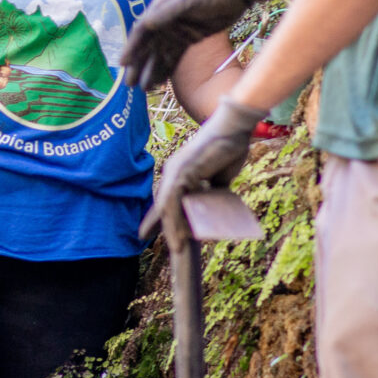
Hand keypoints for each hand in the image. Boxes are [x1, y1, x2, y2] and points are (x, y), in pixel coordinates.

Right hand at [122, 0, 278, 92]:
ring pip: (160, 53)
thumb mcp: (191, 0)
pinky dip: (167, 68)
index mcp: (161, 7)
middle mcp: (165, 19)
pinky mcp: (190, 37)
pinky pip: (174, 56)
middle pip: (147, 45)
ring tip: (144, 89)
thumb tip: (145, 24)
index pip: (142, 30)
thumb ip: (168, 12)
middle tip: (129, 84)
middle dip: (138, 64)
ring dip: (151, 70)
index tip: (123, 64)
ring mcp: (177, 29)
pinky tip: (160, 82)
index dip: (131, 47)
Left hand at [141, 97, 269, 242]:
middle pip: (161, 203)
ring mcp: (175, 171)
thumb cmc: (229, 149)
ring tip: (175, 247)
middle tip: (143, 237)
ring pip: (166, 206)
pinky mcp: (182, 172)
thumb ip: (213, 190)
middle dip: (154, 223)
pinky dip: (175, 220)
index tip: (146, 229)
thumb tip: (214, 208)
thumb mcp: (219, 177)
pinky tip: (180, 235)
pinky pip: (174, 202)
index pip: (165, 197)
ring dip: (170, 229)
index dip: (156, 214)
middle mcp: (173, 171)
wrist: (234, 130)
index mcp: (180, 171)